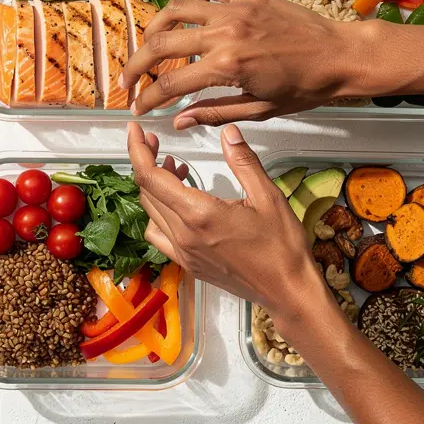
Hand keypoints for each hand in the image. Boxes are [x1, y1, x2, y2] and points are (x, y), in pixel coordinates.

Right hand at [121, 0, 367, 127]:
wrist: (341, 56)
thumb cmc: (306, 88)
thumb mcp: (258, 109)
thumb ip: (212, 113)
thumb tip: (177, 121)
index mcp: (227, 67)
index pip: (170, 85)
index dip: (147, 99)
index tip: (136, 107)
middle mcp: (225, 33)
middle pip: (161, 45)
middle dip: (136, 65)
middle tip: (128, 80)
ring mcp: (235, 9)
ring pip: (175, 11)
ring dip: (153, 29)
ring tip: (147, 45)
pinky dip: (188, 1)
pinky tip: (183, 17)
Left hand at [127, 122, 328, 321]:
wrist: (288, 291)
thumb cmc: (282, 245)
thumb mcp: (268, 196)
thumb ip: (243, 161)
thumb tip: (228, 132)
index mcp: (199, 214)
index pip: (150, 178)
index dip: (137, 150)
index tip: (135, 131)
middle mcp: (183, 235)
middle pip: (146, 193)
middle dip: (146, 163)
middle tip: (158, 144)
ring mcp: (183, 253)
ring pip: (151, 213)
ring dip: (154, 188)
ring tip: (176, 170)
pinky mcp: (188, 265)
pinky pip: (159, 235)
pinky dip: (159, 213)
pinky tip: (178, 204)